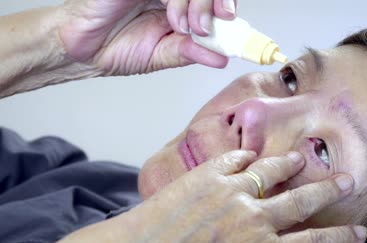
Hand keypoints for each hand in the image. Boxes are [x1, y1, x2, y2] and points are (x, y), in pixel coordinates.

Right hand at [58, 0, 236, 75]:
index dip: (225, 4)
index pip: (210, 0)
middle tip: (206, 25)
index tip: (230, 20)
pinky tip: (169, 12)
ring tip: (181, 26)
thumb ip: (191, 52)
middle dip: (214, 2)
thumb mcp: (162, 56)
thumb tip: (221, 58)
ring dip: (194, 2)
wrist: (83, 50)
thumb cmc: (117, 49)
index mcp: (179, 8)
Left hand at [116, 150, 366, 242]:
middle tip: (348, 180)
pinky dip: (245, 157)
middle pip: (303, 202)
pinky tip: (251, 154)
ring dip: (289, 165)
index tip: (360, 231)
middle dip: (329, 192)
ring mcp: (231, 193)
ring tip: (301, 158)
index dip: (341, 239)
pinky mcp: (207, 176)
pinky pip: (234, 161)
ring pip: (272, 172)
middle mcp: (254, 221)